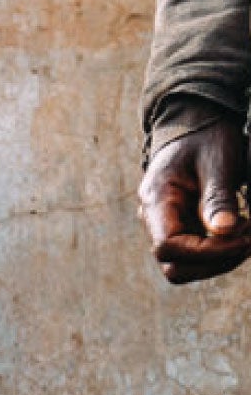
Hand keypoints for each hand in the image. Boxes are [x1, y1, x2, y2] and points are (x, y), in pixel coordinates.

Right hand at [140, 117, 250, 283]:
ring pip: (185, 268)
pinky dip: (222, 253)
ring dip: (220, 261)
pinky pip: (197, 257)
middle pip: (174, 267)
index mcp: (155, 201)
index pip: (168, 246)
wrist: (196, 126)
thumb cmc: (206, 137)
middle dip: (216, 262)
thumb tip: (225, 230)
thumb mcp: (217, 160)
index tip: (244, 238)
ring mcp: (167, 229)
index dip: (207, 251)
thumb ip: (218, 196)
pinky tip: (241, 233)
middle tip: (250, 240)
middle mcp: (155, 221)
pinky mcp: (183, 231)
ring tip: (248, 236)